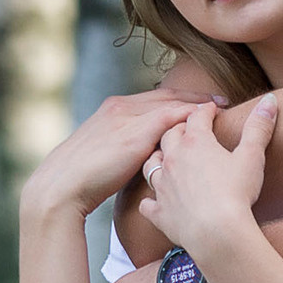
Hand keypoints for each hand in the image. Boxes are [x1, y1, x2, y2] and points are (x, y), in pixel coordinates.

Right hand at [22, 89, 214, 220]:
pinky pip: (170, 115)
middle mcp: (119, 107)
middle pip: (166, 95)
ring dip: (198, 102)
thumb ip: (124, 151)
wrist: (61, 187)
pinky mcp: (134, 132)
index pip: (152, 99)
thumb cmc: (81, 182)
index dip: (178, 100)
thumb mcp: (104, 158)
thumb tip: (143, 160)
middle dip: (193, 96)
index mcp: (111, 110)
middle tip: (218, 101)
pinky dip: (191, 113)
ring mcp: (126, 116)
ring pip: (171, 101)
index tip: (198, 104)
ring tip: (220, 107)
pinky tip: (209, 116)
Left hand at [138, 97, 275, 256]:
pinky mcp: (159, 212)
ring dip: (158, 158)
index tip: (211, 110)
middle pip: (169, 136)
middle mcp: (173, 159)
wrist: (216, 232)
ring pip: (151, 164)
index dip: (205, 111)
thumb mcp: (252, 156)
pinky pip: (147, 205)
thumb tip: (269, 101)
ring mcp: (163, 186)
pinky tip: (153, 203)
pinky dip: (150, 202)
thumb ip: (259, 127)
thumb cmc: (236, 193)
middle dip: (178, 128)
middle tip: (188, 129)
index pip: (197, 117)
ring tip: (166, 159)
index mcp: (195, 142)